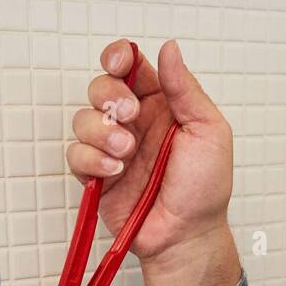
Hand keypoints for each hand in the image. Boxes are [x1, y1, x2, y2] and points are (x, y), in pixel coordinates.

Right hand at [67, 38, 241, 285]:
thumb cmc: (204, 190)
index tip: (120, 62)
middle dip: (109, 95)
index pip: (132, 68)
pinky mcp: (97, 176)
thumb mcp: (209, 131)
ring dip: (101, 131)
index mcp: (162, 105)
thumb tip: (169, 49)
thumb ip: (186, 89)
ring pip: (83, 119)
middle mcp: (135, 123)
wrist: (185, 236)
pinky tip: (114, 170)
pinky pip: (76, 154)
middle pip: (101, 88)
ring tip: (126, 152)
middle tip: (128, 114)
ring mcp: (113, 149)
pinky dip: (91, 159)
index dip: (119, 57)